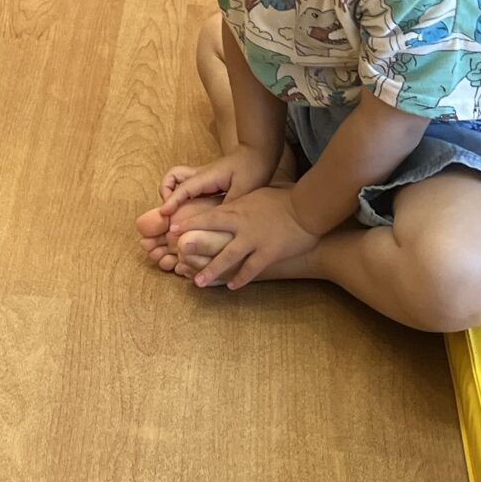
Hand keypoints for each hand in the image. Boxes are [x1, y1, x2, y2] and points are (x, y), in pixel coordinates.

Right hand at [161, 144, 273, 213]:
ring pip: (178, 180)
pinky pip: (189, 187)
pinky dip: (183, 196)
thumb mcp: (245, 189)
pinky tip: (193, 211)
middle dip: (166, 191)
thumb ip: (228, 203)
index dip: (172, 201)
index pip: (183, 188)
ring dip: (173, 193)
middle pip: (173, 176)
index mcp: (207, 176)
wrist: (259, 152)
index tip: (164, 213)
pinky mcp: (208, 181)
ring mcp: (203, 176)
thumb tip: (213, 220)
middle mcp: (201, 174)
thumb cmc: (253, 168)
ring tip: (179, 212)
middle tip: (172, 210)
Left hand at [167, 182, 321, 289]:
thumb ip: (241, 201)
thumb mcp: (257, 194)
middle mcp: (242, 225)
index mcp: (238, 209)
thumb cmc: (284, 198)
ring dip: (211, 270)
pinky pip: (251, 269)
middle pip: (211, 235)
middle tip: (177, 256)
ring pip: (227, 257)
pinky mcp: (268, 253)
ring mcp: (254, 240)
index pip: (209, 216)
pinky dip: (240, 278)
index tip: (173, 228)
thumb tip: (229, 202)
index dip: (190, 222)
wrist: (307, 208)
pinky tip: (231, 286)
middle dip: (193, 245)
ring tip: (198, 282)